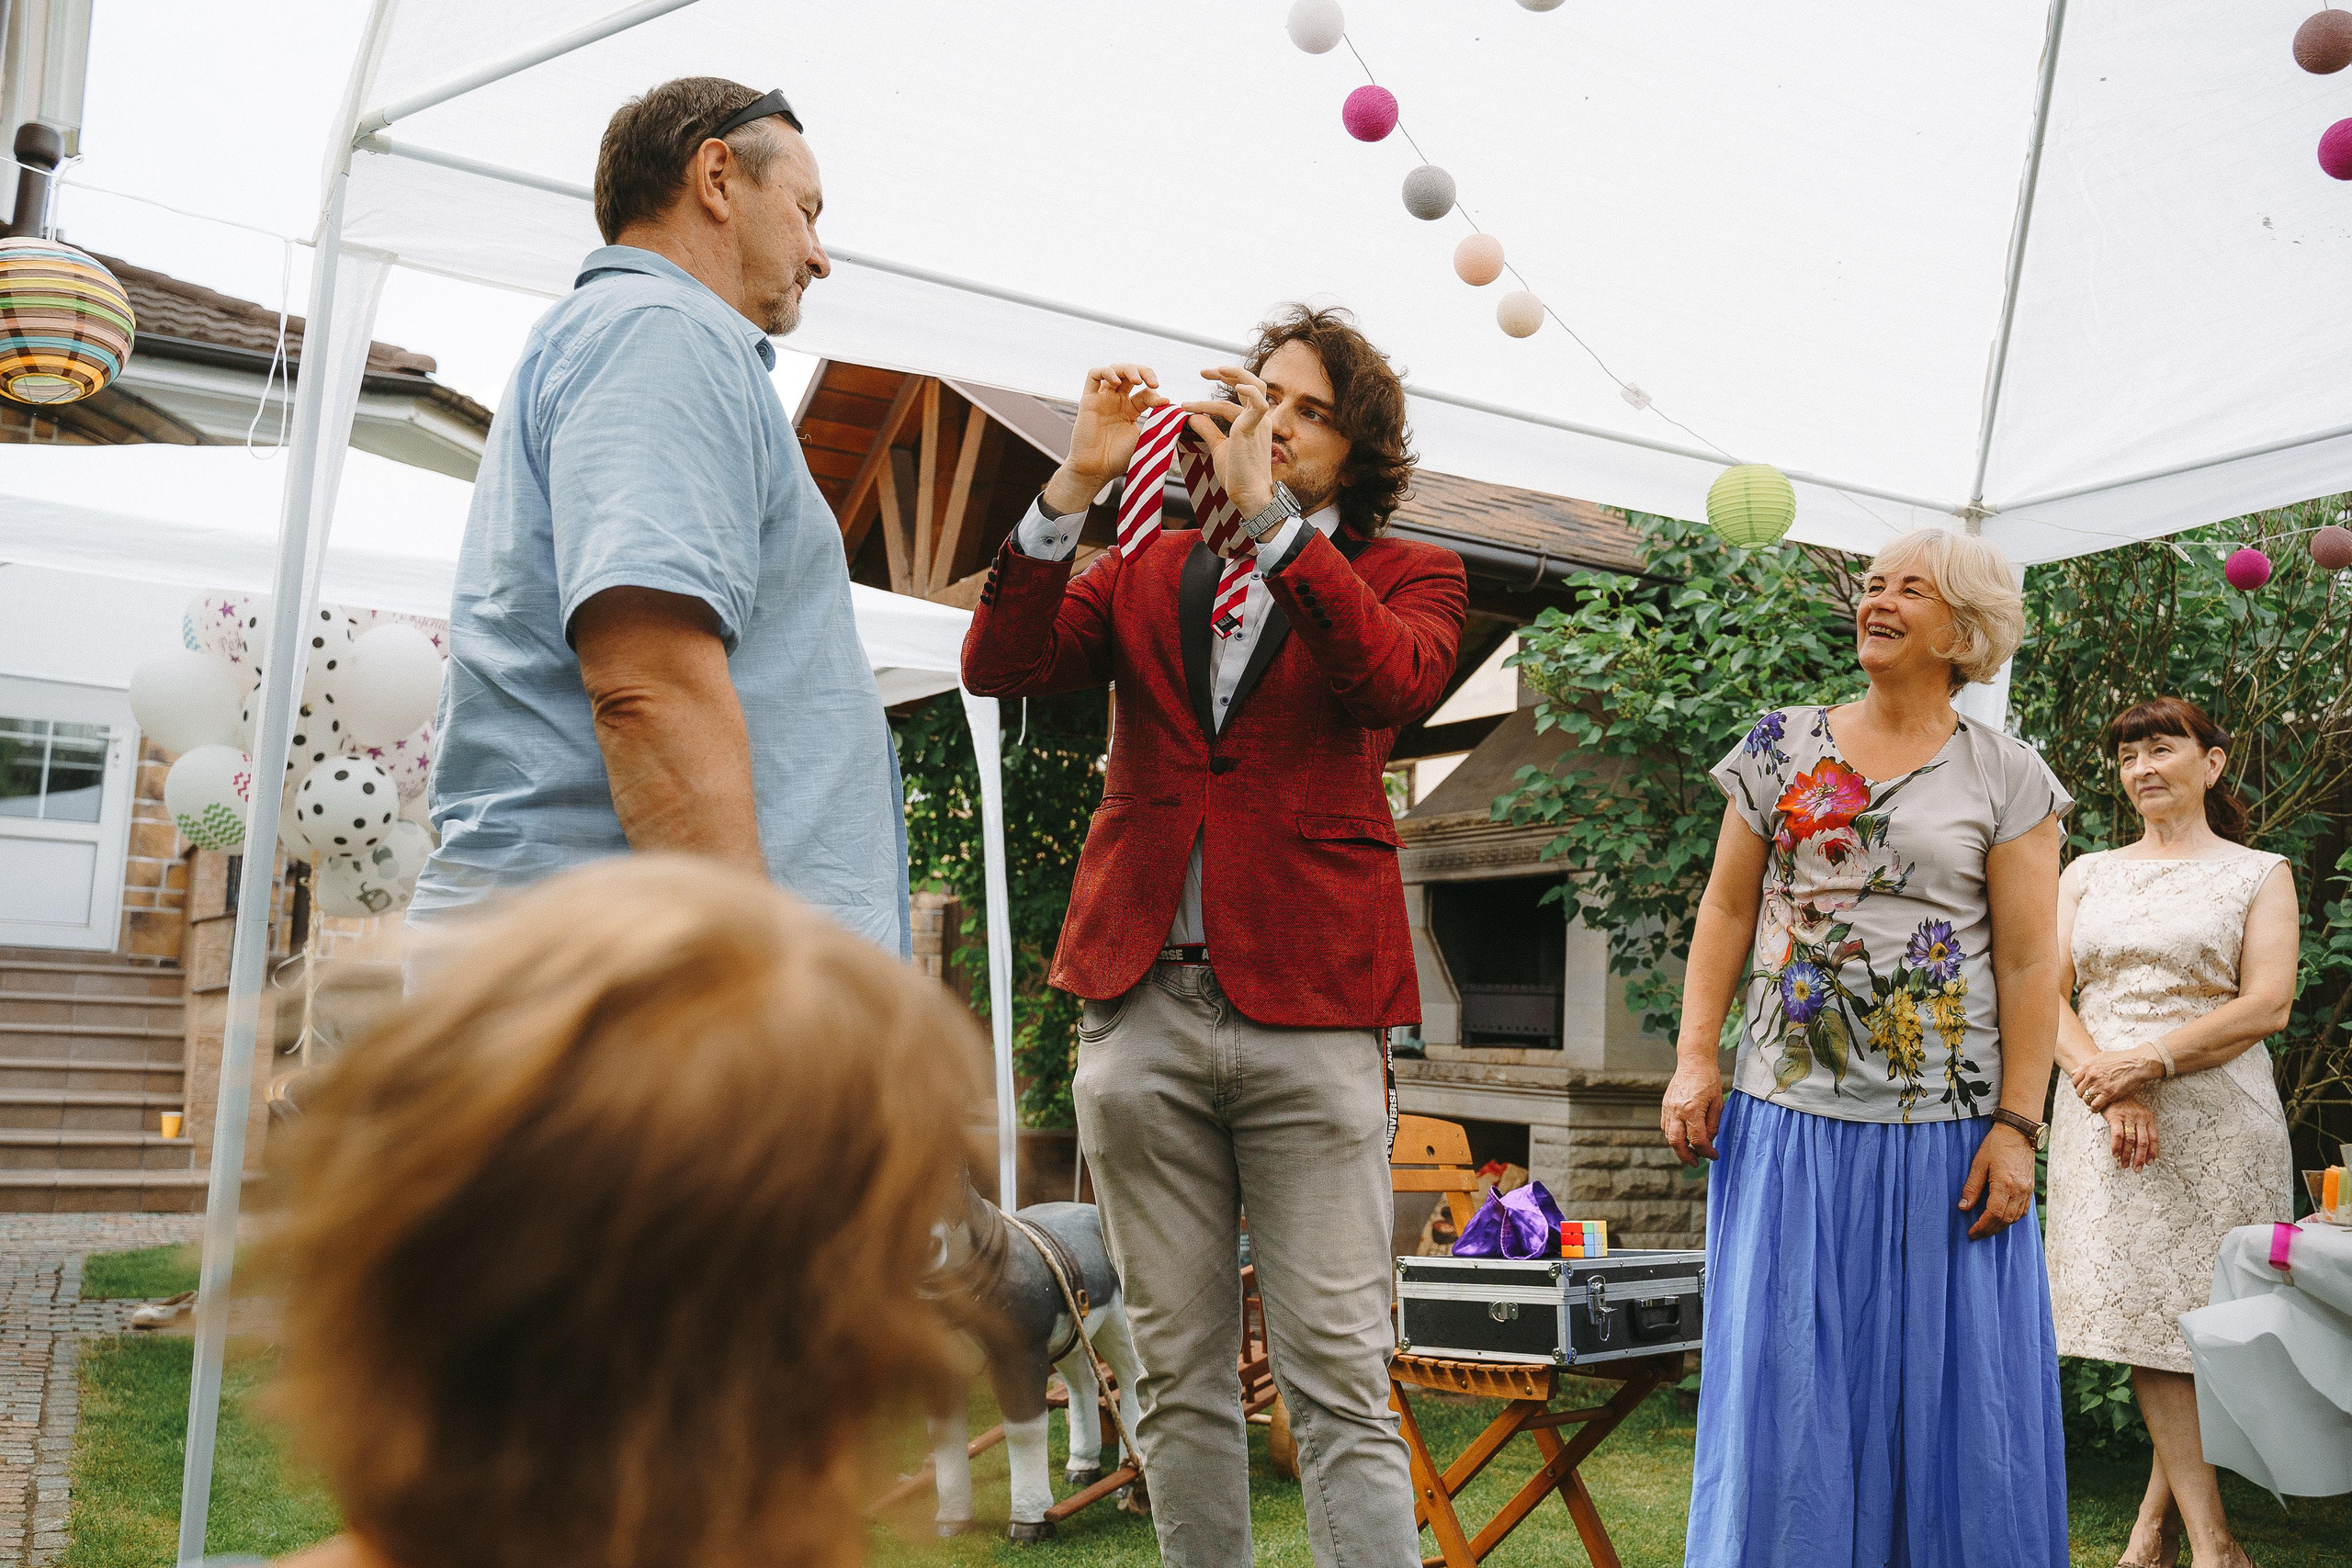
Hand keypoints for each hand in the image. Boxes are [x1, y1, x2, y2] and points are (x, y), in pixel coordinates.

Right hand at [1045, 364, 1167, 513]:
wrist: (1096, 470)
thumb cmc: (1118, 459)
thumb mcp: (1145, 439)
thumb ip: (1159, 425)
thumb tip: (1179, 415)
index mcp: (1130, 412)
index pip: (1146, 392)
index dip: (1156, 394)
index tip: (1165, 403)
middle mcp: (1116, 402)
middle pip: (1131, 374)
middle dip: (1145, 372)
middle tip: (1154, 382)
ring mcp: (1102, 399)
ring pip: (1114, 369)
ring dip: (1128, 369)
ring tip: (1137, 380)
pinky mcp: (1088, 400)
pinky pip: (1093, 375)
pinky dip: (1106, 372)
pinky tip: (1117, 381)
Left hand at [1180, 366, 1274, 518]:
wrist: (1248, 496)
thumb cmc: (1238, 475)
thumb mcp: (1219, 447)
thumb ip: (1208, 430)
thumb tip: (1193, 418)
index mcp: (1253, 422)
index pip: (1238, 395)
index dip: (1221, 386)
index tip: (1198, 384)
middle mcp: (1259, 419)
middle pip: (1249, 383)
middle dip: (1227, 373)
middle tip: (1203, 372)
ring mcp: (1259, 423)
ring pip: (1254, 386)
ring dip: (1234, 374)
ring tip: (1210, 372)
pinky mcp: (1254, 429)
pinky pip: (1258, 403)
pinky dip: (1248, 390)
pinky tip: (1234, 386)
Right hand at [1660, 1061, 1723, 1165]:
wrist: (1694, 1061)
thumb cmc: (1709, 1080)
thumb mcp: (1718, 1103)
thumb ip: (1713, 1124)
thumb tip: (1708, 1141)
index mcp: (1692, 1110)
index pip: (1697, 1140)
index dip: (1707, 1152)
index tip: (1714, 1155)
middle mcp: (1677, 1110)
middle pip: (1676, 1142)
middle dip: (1686, 1156)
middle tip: (1696, 1162)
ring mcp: (1668, 1107)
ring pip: (1668, 1135)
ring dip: (1679, 1146)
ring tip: (1691, 1151)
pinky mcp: (1665, 1105)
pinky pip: (1666, 1125)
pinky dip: (1673, 1135)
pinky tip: (1683, 1136)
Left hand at [1959, 1122, 2035, 1239]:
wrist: (2018, 1133)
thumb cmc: (1996, 1145)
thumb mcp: (1979, 1164)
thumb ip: (1972, 1187)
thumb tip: (1963, 1207)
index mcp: (2005, 1185)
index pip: (1993, 1214)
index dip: (1982, 1226)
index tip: (1971, 1232)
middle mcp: (2019, 1191)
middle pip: (2005, 1220)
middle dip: (1989, 1230)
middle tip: (1976, 1235)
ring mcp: (2027, 1191)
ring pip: (2015, 1218)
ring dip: (2000, 1227)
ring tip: (1986, 1229)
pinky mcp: (2030, 1189)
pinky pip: (2022, 1211)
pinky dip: (2011, 1219)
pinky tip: (2001, 1219)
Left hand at [2070, 1047, 2159, 1112]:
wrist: (2137, 1063)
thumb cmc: (2121, 1059)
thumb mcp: (2100, 1057)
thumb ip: (2087, 1065)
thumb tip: (2075, 1071)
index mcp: (2088, 1066)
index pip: (2074, 1080)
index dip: (2078, 1086)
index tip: (2084, 1089)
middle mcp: (2091, 1075)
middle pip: (2079, 1091)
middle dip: (2083, 1095)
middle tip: (2090, 1097)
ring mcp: (2099, 1084)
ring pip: (2086, 1099)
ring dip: (2089, 1102)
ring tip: (2094, 1103)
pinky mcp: (2109, 1093)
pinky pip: (2095, 1105)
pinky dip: (2095, 1108)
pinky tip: (2097, 1108)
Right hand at [2101, 1095, 2158, 1170]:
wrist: (2110, 1090)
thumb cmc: (2123, 1105)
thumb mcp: (2137, 1114)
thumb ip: (2141, 1127)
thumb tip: (2142, 1147)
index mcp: (2148, 1117)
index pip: (2154, 1138)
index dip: (2152, 1152)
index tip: (2149, 1163)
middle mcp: (2140, 1117)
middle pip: (2143, 1142)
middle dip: (2140, 1157)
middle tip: (2137, 1169)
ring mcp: (2128, 1116)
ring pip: (2131, 1140)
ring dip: (2128, 1155)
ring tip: (2124, 1164)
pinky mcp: (2115, 1116)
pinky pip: (2118, 1134)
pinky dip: (2117, 1146)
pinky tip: (2115, 1154)